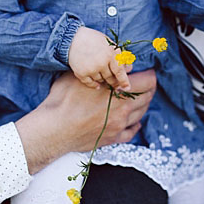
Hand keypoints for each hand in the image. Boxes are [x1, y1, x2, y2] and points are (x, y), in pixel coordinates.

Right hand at [16, 70, 155, 172]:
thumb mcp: (80, 77)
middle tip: (146, 84)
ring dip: (143, 105)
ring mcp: (119, 125)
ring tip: (139, 99)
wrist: (54, 129)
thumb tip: (112, 65)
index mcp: (118, 91)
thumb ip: (99, 71)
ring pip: (141, 114)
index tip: (147, 73)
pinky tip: (135, 123)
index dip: (150, 75)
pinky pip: (131, 133)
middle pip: (147, 97)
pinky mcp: (112, 138)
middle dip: (149, 89)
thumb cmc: (63, 101)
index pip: (148, 81)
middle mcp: (123, 109)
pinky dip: (135, 126)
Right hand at [67, 26, 130, 90]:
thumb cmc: (94, 40)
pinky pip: (91, 84)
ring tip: (100, 73)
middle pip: (111, 78)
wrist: (73, 38)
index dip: (124, 81)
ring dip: (102, 79)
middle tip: (114, 83)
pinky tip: (97, 84)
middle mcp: (102, 62)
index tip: (127, 88)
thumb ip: (120, 56)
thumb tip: (129, 69)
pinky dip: (94, 85)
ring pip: (101, 81)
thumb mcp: (109, 44)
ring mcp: (91, 68)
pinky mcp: (81, 73)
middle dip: (113, 81)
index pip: (120, 72)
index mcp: (111, 53)